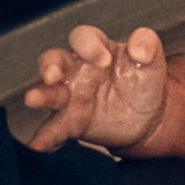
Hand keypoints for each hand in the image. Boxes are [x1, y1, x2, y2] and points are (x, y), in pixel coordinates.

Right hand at [22, 25, 167, 152]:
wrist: (147, 117)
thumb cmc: (143, 82)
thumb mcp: (151, 60)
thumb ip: (147, 46)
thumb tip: (139, 48)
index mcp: (95, 50)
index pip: (83, 38)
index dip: (89, 45)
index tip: (104, 60)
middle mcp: (75, 70)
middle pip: (53, 61)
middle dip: (49, 66)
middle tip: (52, 74)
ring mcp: (69, 98)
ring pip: (48, 93)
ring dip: (40, 95)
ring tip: (32, 99)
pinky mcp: (69, 123)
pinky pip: (53, 130)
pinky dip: (44, 138)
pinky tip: (38, 146)